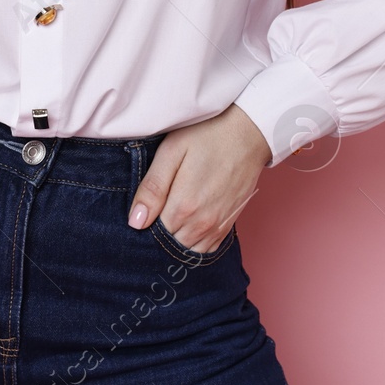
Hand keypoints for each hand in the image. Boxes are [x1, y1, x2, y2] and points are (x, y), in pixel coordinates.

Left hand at [127, 103, 271, 252]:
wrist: (248, 133)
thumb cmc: (207, 136)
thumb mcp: (172, 152)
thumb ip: (153, 188)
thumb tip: (136, 222)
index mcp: (184, 206)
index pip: (152, 233)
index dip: (143, 223)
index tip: (142, 209)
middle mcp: (202, 224)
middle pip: (169, 245)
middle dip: (157, 234)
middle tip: (154, 210)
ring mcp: (218, 227)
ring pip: (187, 251)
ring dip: (175, 240)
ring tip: (170, 215)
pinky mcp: (228, 225)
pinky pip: (206, 249)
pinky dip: (193, 243)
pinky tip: (187, 225)